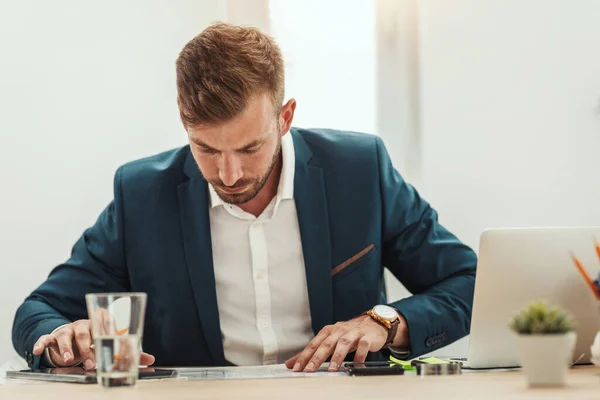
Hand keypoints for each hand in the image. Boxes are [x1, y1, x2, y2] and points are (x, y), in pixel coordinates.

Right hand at [32, 319, 154, 369]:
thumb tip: (151, 360)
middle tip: (92, 363)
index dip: (110, 326)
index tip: (115, 333)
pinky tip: (37, 350)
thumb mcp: (109, 345)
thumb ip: (129, 352)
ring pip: (66, 335)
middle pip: (85, 333)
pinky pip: (45, 338)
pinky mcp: (52, 337)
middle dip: (88, 349)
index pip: (105, 320)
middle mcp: (83, 323)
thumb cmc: (95, 341)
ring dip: (67, 348)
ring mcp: (67, 329)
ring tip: (70, 360)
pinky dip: (41, 343)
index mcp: (99, 322)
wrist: (71, 338)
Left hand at [285, 315, 387, 372]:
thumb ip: (311, 352)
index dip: (304, 356)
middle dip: (317, 357)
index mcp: (328, 331)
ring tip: (332, 370)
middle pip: (326, 344)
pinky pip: (363, 346)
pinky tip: (357, 365)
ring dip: (337, 357)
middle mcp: (339, 330)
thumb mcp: (330, 340)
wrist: (373, 323)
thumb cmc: (348, 334)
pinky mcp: (367, 337)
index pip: (313, 344)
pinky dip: (360, 355)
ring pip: (343, 344)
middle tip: (309, 370)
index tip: (296, 368)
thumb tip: (291, 363)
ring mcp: (353, 333)